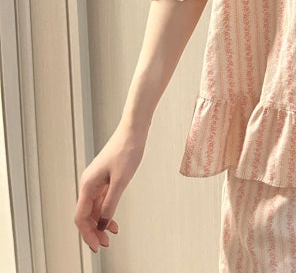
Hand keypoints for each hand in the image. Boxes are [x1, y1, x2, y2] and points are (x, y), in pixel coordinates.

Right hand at [74, 123, 145, 252]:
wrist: (133, 130)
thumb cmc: (127, 150)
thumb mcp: (121, 181)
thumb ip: (110, 204)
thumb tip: (102, 224)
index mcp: (88, 185)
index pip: (81, 217)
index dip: (87, 234)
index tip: (97, 246)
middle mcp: (88, 184)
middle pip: (85, 215)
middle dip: (93, 232)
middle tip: (105, 245)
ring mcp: (96, 181)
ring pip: (93, 209)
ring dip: (99, 224)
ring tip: (110, 236)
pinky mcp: (104, 178)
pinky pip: (100, 200)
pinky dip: (105, 212)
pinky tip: (112, 221)